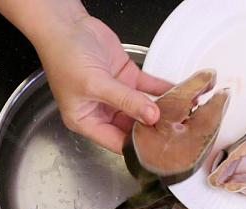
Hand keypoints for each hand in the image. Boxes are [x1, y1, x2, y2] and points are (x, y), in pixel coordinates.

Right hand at [34, 15, 172, 153]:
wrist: (66, 24)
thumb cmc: (64, 56)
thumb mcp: (95, 84)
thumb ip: (125, 101)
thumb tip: (151, 116)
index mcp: (86, 121)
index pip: (116, 142)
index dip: (136, 146)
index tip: (158, 147)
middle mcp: (101, 111)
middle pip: (132, 127)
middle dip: (151, 129)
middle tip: (174, 132)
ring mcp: (116, 94)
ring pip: (142, 107)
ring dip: (159, 109)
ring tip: (180, 115)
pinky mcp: (126, 77)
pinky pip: (147, 87)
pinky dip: (162, 89)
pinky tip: (177, 93)